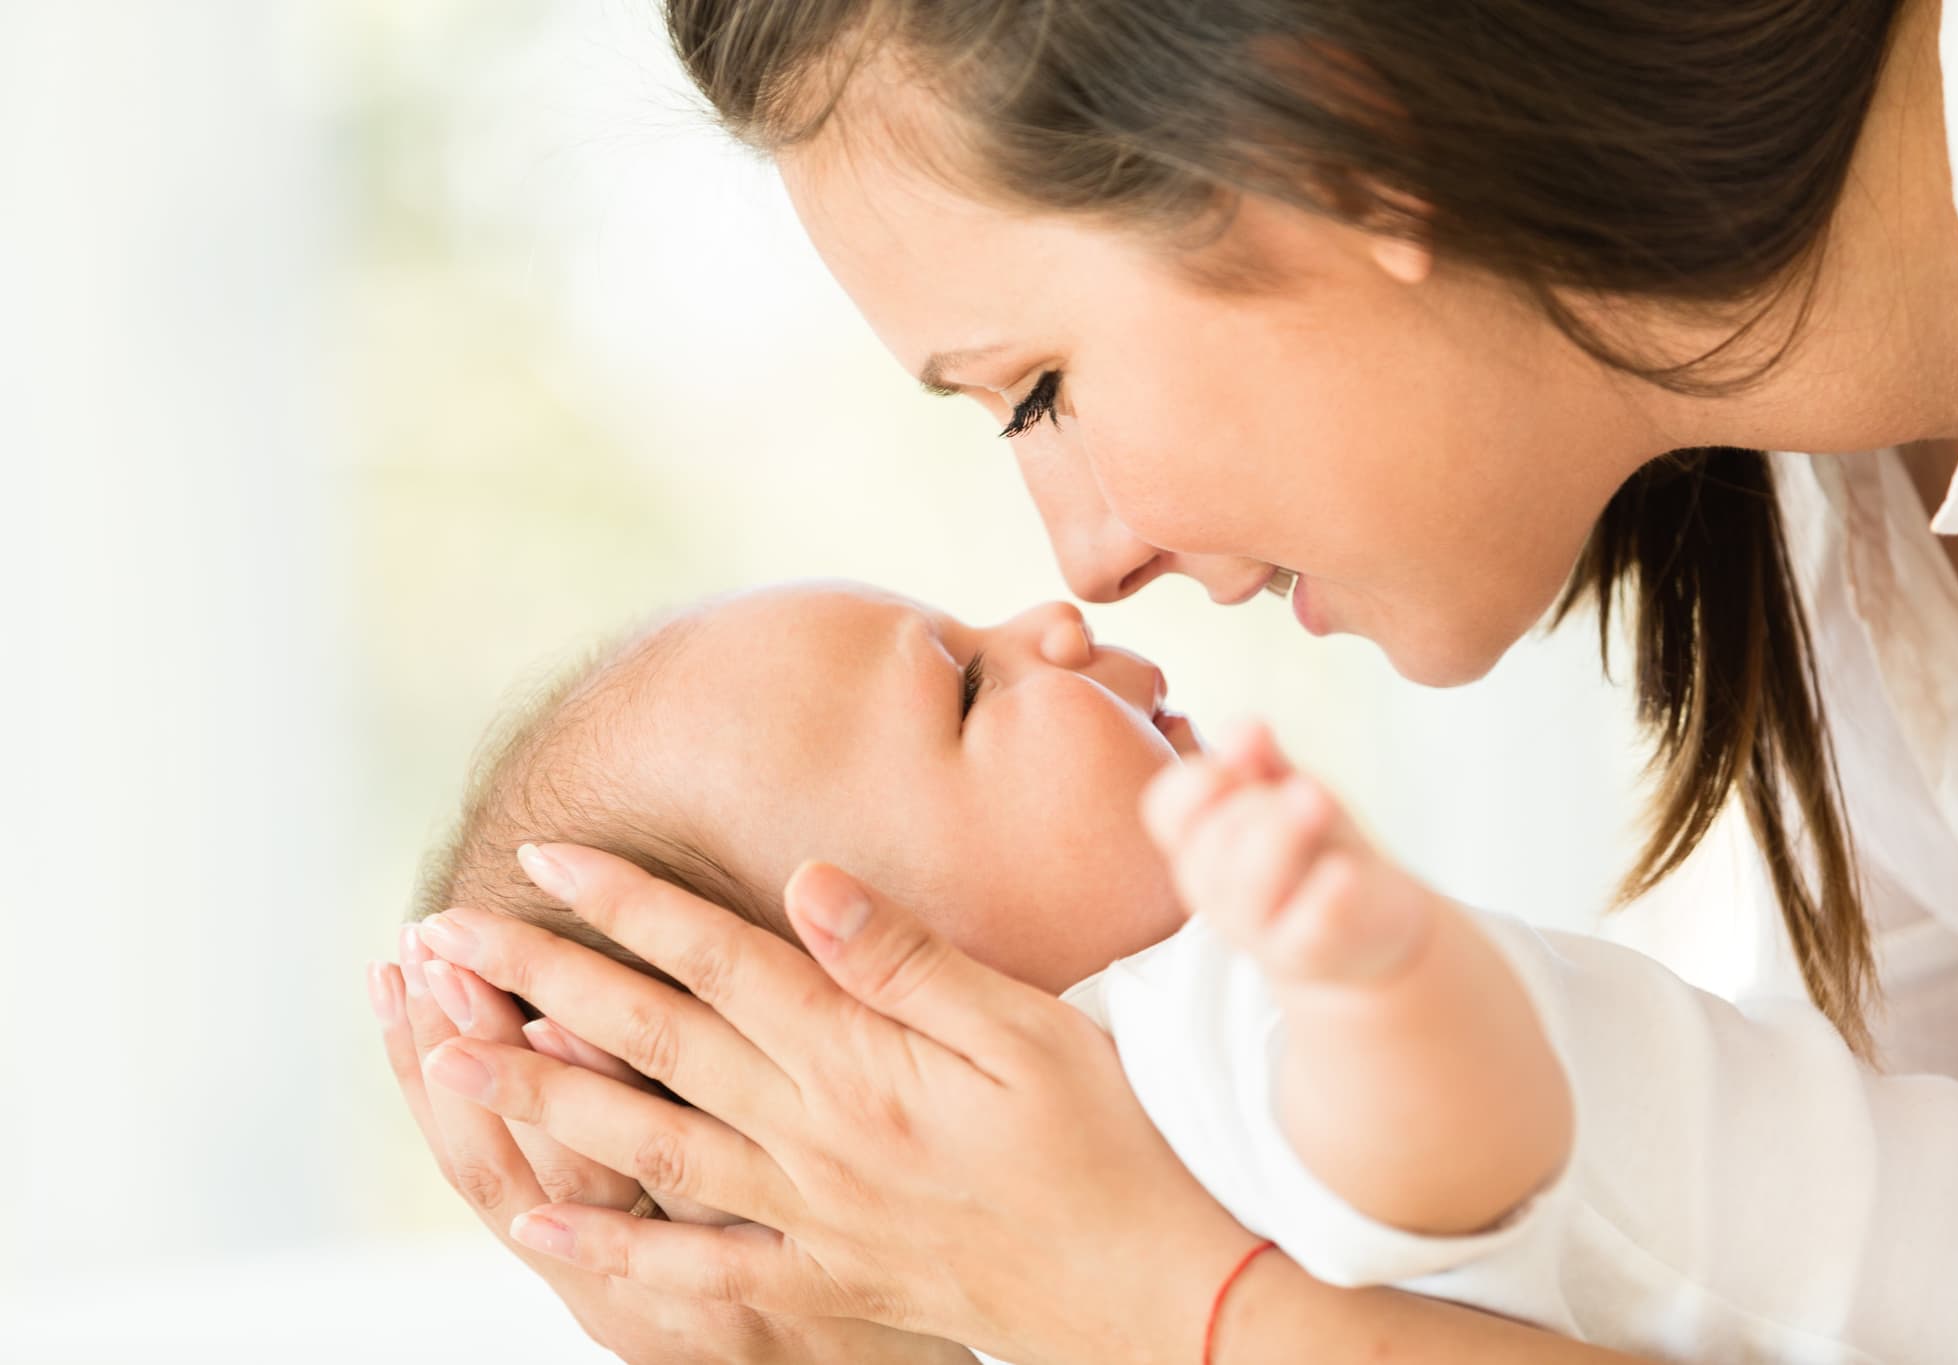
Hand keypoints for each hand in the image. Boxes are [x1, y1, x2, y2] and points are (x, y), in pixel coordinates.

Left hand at [406, 847, 1266, 1364]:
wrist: (1139, 1289)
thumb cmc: (1102, 1145)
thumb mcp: (1029, 1029)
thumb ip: (907, 958)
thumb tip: (807, 878)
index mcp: (860, 1062)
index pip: (718, 961)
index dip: (627, 905)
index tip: (545, 857)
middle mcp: (810, 1135)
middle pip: (653, 1043)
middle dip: (541, 983)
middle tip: (446, 938)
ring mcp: (803, 1212)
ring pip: (643, 1146)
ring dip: (540, 1099)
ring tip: (448, 1061)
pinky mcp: (816, 1274)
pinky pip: (690, 1266)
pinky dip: (606, 1249)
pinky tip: (535, 1230)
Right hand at [1141, 719, 1433, 986]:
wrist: (1370, 930)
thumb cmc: (1318, 853)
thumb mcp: (1289, 795)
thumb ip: (1263, 761)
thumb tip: (1244, 727)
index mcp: (1200, 843)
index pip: (1167, 810)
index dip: (1197, 782)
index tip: (1238, 765)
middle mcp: (1214, 889)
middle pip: (1212, 839)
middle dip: (1259, 804)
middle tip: (1309, 791)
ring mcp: (1256, 929)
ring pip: (1249, 883)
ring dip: (1286, 833)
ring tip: (1322, 804)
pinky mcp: (1304, 954)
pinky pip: (1306, 924)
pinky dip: (1327, 892)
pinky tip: (1346, 870)